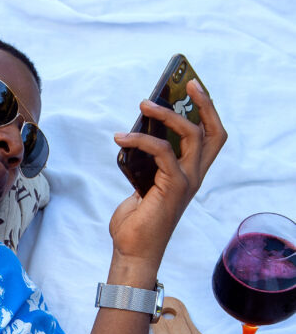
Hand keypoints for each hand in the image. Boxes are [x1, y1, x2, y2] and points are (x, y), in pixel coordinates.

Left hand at [111, 79, 226, 274]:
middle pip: (212, 132)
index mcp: (190, 175)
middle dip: (203, 103)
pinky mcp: (173, 186)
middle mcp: (194, 176)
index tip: (192, 89)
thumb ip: (145, 165)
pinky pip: (162, 151)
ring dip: (167, 115)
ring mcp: (187, 181)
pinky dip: (142, 140)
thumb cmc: (135, 223)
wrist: (132, 250)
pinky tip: (122, 138)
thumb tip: (136, 139)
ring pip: (191, 135)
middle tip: (185, 83)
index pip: (210, 138)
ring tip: (144, 105)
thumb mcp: (141, 185)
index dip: (207, 112)